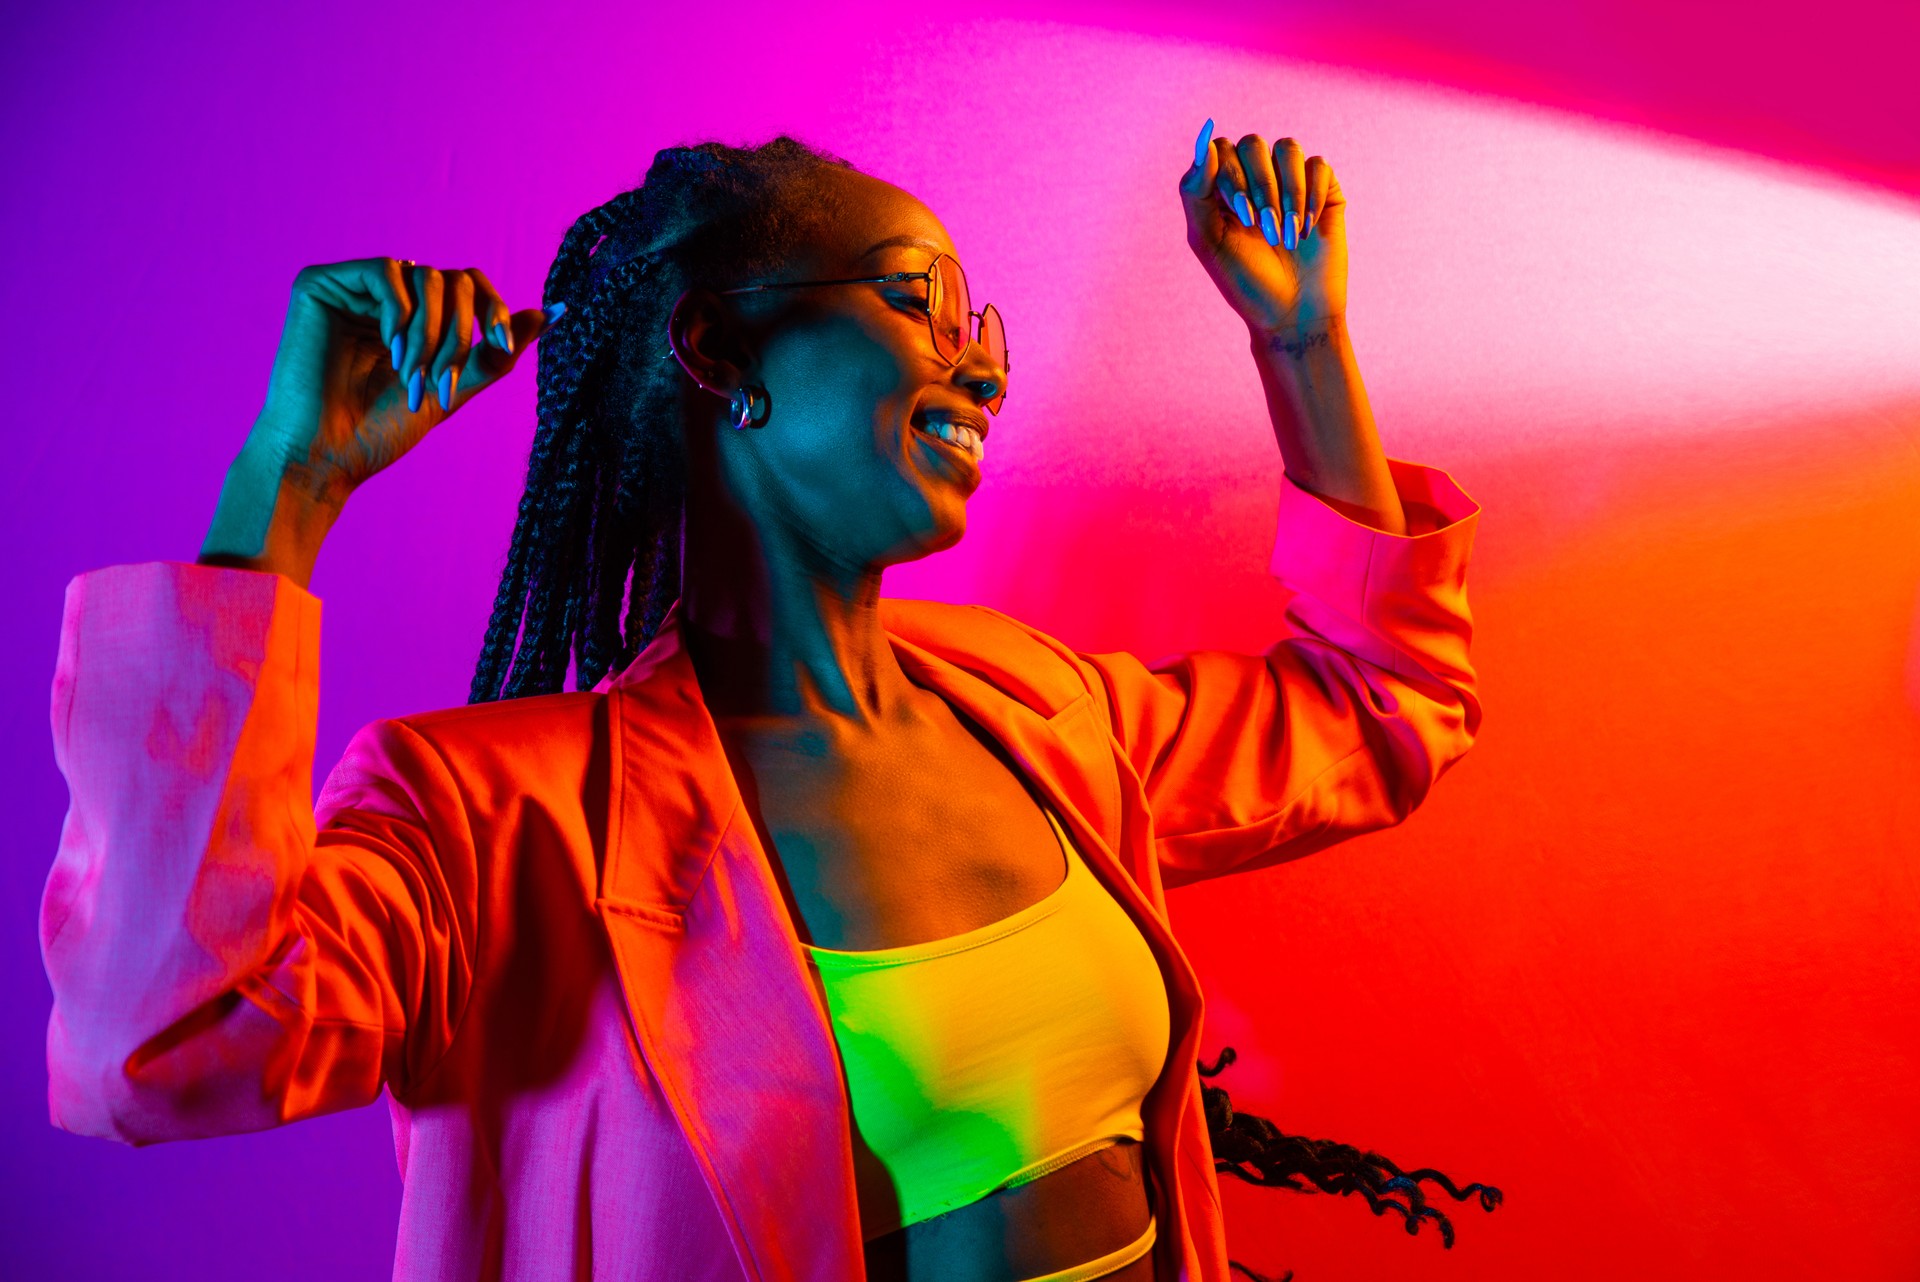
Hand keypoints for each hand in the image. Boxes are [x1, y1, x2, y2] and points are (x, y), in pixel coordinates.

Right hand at [248, 257, 555, 503]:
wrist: (326, 455)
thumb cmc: (384, 429)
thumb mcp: (456, 386)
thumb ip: (498, 349)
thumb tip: (557, 310)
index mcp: (416, 317)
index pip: (470, 285)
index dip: (493, 309)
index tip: (503, 344)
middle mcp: (386, 297)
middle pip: (453, 280)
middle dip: (459, 334)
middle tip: (442, 383)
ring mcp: (353, 288)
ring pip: (424, 276)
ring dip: (430, 333)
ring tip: (412, 376)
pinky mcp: (320, 284)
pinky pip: (386, 271)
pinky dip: (400, 313)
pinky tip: (388, 351)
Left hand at [1178, 122, 1346, 333]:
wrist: (1292, 313)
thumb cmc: (1245, 282)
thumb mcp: (1207, 240)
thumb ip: (1195, 191)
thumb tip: (1206, 142)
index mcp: (1223, 188)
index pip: (1221, 149)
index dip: (1231, 177)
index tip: (1242, 217)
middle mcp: (1256, 178)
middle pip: (1253, 144)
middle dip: (1260, 187)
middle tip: (1265, 229)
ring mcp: (1291, 181)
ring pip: (1288, 148)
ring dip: (1287, 192)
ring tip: (1287, 233)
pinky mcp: (1323, 190)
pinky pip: (1318, 166)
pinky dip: (1311, 197)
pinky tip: (1307, 228)